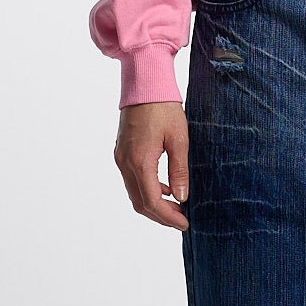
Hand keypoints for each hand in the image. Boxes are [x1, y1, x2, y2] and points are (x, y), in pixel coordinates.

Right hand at [114, 101, 190, 230]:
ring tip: (176, 205)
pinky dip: (147, 189)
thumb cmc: (164, 106)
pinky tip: (164, 186)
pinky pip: (132, 179)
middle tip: (182, 219)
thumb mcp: (179, 138)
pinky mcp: (122, 151)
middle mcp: (125, 163)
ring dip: (153, 203)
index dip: (168, 217)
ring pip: (134, 192)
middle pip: (140, 202)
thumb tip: (182, 196)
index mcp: (139, 161)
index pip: (151, 201)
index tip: (185, 223)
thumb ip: (179, 170)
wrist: (144, 82)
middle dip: (160, 215)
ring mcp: (121, 157)